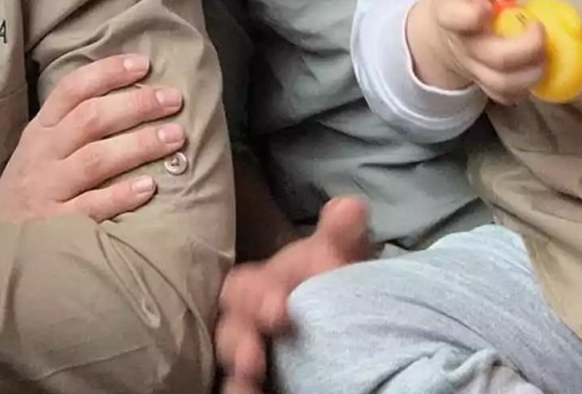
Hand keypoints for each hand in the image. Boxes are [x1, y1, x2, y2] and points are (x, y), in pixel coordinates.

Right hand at [0, 53, 186, 221]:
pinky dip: (121, 195)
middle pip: (91, 119)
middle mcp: (43, 154)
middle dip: (136, 105)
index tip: (144, 64)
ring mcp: (48, 189)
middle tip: (173, 98)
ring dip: (138, 145)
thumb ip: (73, 124)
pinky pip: (91, 207)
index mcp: (41, 128)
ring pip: (95, 159)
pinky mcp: (55, 226)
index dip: (108, 72)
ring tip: (174, 136)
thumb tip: (133, 95)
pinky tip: (149, 186)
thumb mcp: (40, 148)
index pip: (72, 89)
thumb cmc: (30, 188)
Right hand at [215, 197, 372, 393]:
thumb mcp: (340, 257)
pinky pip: (235, 388)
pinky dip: (240, 392)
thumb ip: (341, 235)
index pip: (242, 288)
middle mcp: (250, 323)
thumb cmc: (333, 283)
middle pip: (230, 329)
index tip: (280, 310)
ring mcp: (253, 356)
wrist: (351, 326)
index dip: (255, 296)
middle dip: (240, 339)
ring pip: (230, 361)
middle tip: (255, 357)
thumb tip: (350, 206)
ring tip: (251, 376)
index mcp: (262, 288)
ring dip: (237, 367)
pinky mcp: (260, 383)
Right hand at [405, 0, 545, 102]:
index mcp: (452, 12)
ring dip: (533, 71)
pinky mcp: (485, 85)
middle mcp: (462, 45)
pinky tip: (533, 67)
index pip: (455, 17)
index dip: (473, 15)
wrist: (445, 29)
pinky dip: (526, 87)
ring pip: (504, 83)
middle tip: (539, 30)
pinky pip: (508, 96)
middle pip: (495, 57)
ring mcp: (473, 69)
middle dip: (527, 47)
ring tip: (543, 52)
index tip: (490, 6)